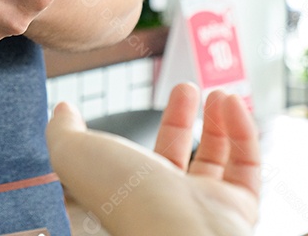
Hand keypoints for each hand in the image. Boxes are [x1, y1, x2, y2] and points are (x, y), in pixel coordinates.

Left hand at [46, 83, 260, 235]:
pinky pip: (245, 165)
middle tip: (188, 87)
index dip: (152, 126)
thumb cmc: (125, 196)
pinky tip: (232, 102)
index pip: (142, 159)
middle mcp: (168, 203)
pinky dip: (242, 130)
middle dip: (183, 119)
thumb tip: (62, 111)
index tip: (160, 94)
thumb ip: (64, 132)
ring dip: (219, 122)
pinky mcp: (239, 207)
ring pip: (218, 161)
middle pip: (180, 157)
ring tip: (219, 92)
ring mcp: (205, 206)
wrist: (177, 231)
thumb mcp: (75, 154)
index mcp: (129, 193)